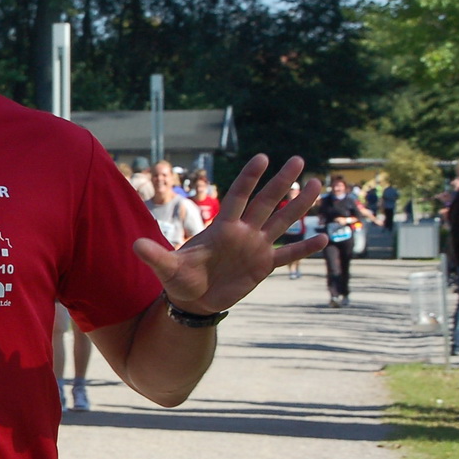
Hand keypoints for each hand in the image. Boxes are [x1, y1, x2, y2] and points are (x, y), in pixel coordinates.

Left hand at [132, 154, 327, 314]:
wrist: (192, 300)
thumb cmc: (179, 280)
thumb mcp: (167, 268)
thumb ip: (156, 255)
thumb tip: (135, 246)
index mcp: (222, 228)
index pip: (238, 196)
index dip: (249, 178)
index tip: (263, 157)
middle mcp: (242, 232)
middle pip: (265, 202)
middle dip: (281, 182)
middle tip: (299, 159)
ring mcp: (255, 248)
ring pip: (281, 222)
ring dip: (299, 205)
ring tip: (316, 185)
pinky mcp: (262, 266)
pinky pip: (288, 255)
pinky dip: (304, 248)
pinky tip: (323, 238)